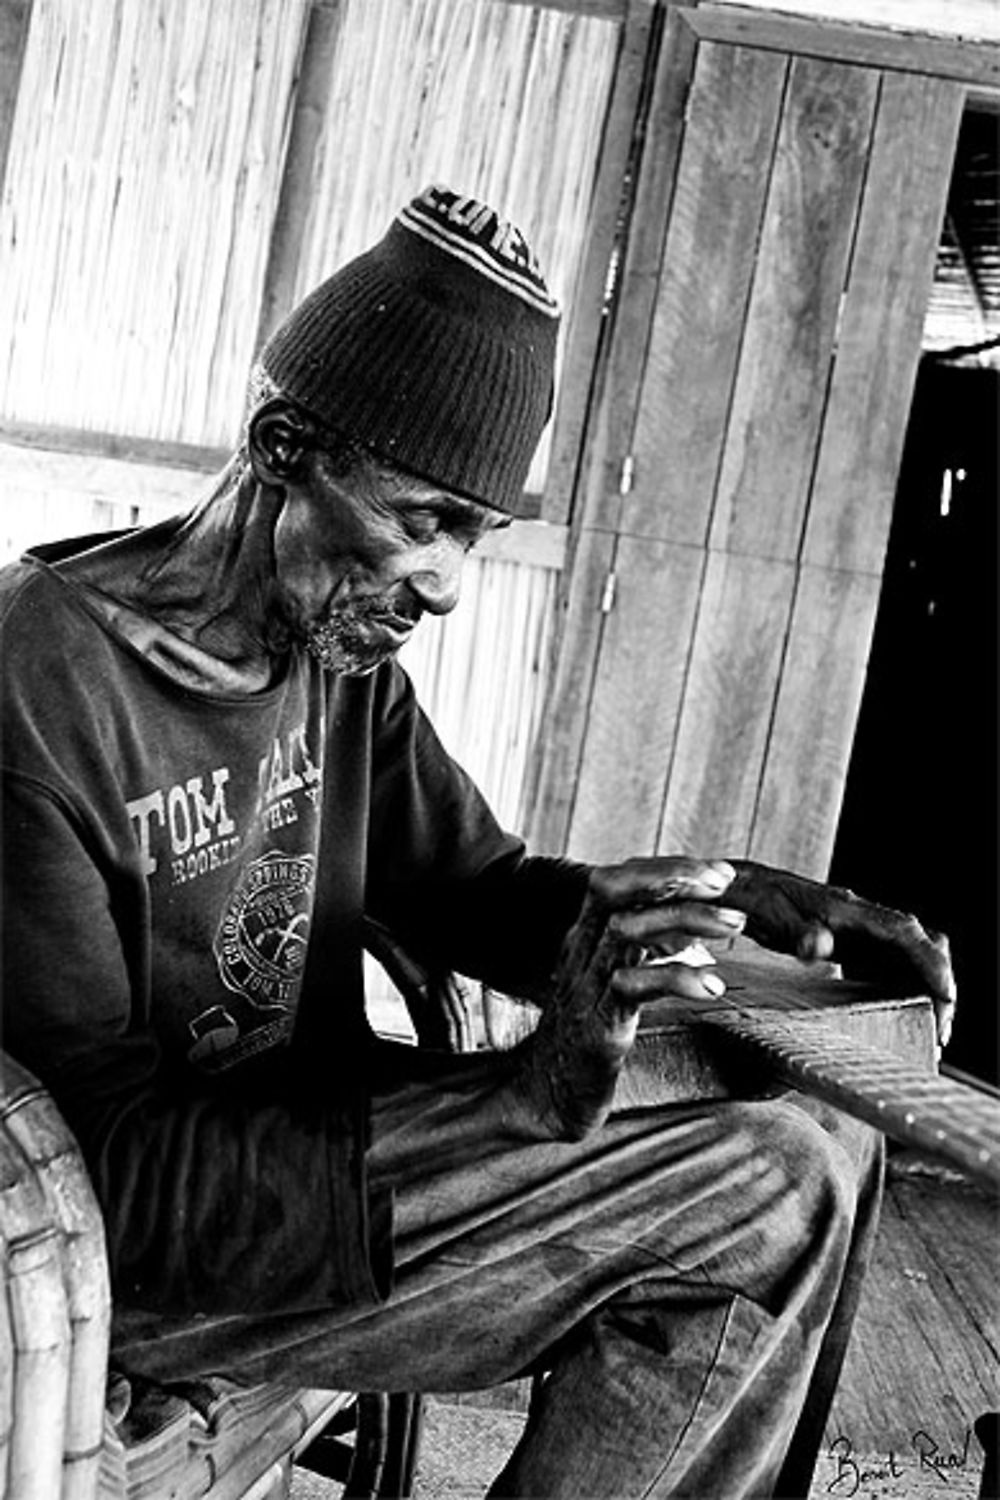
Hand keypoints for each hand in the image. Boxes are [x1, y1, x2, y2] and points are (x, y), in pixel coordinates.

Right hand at [511, 856, 743, 1140]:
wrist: (548, 1092)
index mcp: (585, 936)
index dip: (666, 868)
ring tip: (734, 923)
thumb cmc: (590, 1031)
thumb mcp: (614, 978)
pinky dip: (675, 978)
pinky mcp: (597, 1024)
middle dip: (670, 878)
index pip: (618, 880)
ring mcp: (586, 986)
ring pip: (626, 932)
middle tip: (723, 882)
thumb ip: (644, 948)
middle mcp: (581, 952)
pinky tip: (710, 984)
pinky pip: (632, 988)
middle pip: (615, 892)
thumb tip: (694, 926)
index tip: (716, 871)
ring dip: (686, 920)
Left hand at [723, 860, 955, 1047]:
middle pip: (921, 947)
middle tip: (939, 1029)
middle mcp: (867, 920)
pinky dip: (906, 990)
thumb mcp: (778, 919)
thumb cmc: (766, 902)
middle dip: (938, 985)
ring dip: (926, 991)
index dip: (931, 962)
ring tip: (930, 1032)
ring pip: (912, 959)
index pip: (906, 934)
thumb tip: (819, 947)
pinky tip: (904, 1016)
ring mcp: (865, 933)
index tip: (945, 994)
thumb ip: (800, 933)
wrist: (754, 891)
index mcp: (853, 911)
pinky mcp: (858, 946)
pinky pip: (893, 967)